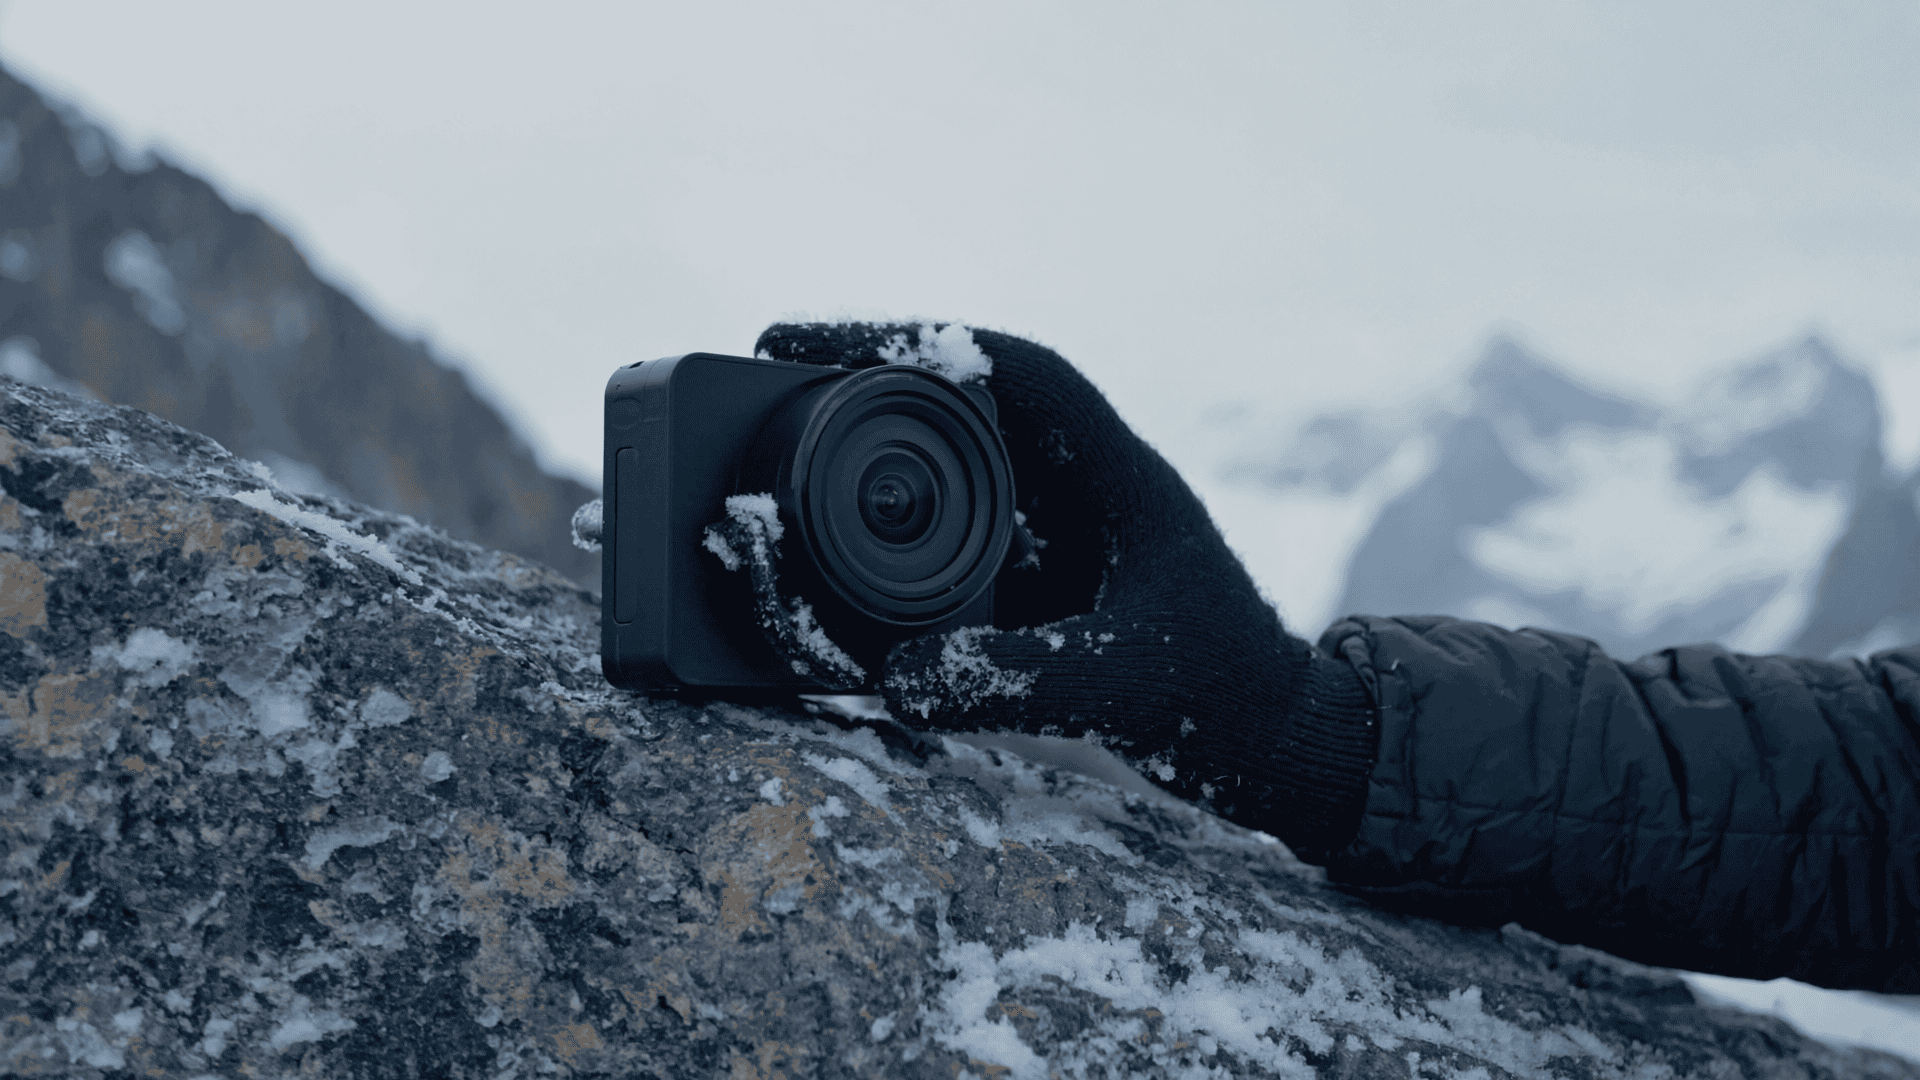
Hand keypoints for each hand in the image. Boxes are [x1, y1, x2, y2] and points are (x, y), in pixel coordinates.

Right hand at [751, 322, 1378, 857]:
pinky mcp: (1041, 590)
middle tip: (768, 377)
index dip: (915, 340)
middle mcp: (1082, 492)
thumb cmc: (1233, 700)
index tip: (813, 340)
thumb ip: (1017, 680)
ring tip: (776, 462)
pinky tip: (825, 564)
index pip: (1013, 371)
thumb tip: (895, 679)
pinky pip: (947, 549)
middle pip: (963, 407)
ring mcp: (1058, 539)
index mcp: (1116, 476)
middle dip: (867, 385)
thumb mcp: (1126, 688)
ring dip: (870, 464)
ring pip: (949, 475)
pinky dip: (884, 548)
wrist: (1279, 747)